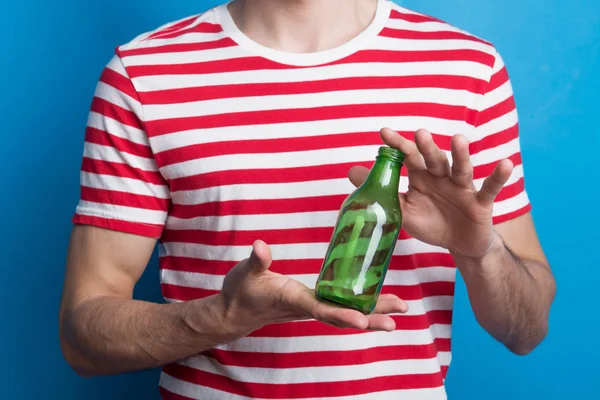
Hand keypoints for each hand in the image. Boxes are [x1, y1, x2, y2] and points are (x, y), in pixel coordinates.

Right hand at [218, 240, 407, 336]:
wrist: (237, 311)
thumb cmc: (242, 292)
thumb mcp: (245, 273)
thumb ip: (256, 260)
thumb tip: (260, 246)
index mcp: (294, 300)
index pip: (321, 309)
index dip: (342, 315)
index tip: (362, 320)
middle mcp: (308, 307)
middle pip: (344, 315)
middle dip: (371, 317)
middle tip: (397, 318)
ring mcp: (312, 305)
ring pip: (347, 311)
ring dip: (374, 311)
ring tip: (400, 307)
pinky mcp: (314, 301)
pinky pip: (342, 304)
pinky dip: (362, 304)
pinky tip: (379, 298)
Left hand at [349, 128, 511, 259]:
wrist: (460, 245)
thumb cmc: (431, 222)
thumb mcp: (403, 210)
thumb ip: (381, 191)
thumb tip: (350, 172)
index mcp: (421, 178)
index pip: (408, 158)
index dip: (398, 146)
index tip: (384, 133)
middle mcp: (442, 177)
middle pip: (434, 160)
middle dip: (427, 148)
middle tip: (419, 135)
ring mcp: (463, 188)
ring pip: (462, 169)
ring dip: (461, 155)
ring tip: (459, 140)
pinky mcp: (481, 203)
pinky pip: (491, 188)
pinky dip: (499, 177)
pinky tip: (505, 164)